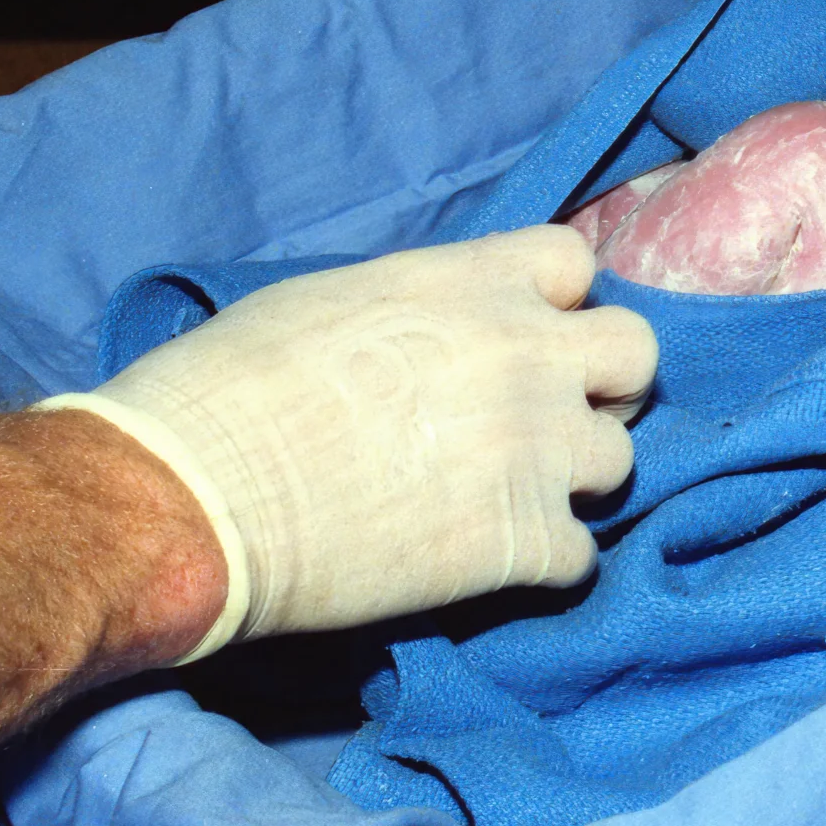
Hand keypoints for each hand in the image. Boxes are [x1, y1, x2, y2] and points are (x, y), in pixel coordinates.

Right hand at [41, 229, 655, 658]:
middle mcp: (527, 354)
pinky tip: (482, 563)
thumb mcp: (332, 301)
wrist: (190, 497)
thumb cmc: (227, 389)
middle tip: (546, 421)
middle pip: (636, 354)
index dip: (555, 304)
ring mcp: (536, 448)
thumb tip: (444, 331)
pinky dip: (541, 563)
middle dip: (600, 387)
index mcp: (475, 282)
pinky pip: (580, 555)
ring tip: (503, 499)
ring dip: (571, 480)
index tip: (521, 338)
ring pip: (618, 460)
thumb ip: (424, 308)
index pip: (576, 262)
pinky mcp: (524, 542)